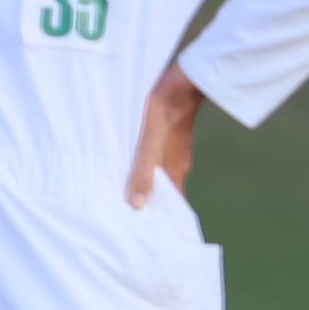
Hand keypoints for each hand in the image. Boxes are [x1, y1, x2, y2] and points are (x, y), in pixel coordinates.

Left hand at [126, 61, 202, 207]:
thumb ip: (143, 173)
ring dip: (147, 181)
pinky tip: (135, 161)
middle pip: (165, 188)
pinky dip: (148, 164)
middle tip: (128, 209)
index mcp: (175, 170)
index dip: (160, 215)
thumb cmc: (164, 113)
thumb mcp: (149, 144)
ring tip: (125, 187)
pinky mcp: (172, 135)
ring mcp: (177, 149)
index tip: (145, 226)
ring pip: (161, 172)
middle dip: (150, 199)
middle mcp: (179, 163)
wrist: (182, 82)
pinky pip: (159, 157)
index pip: (171, 203)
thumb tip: (136, 206)